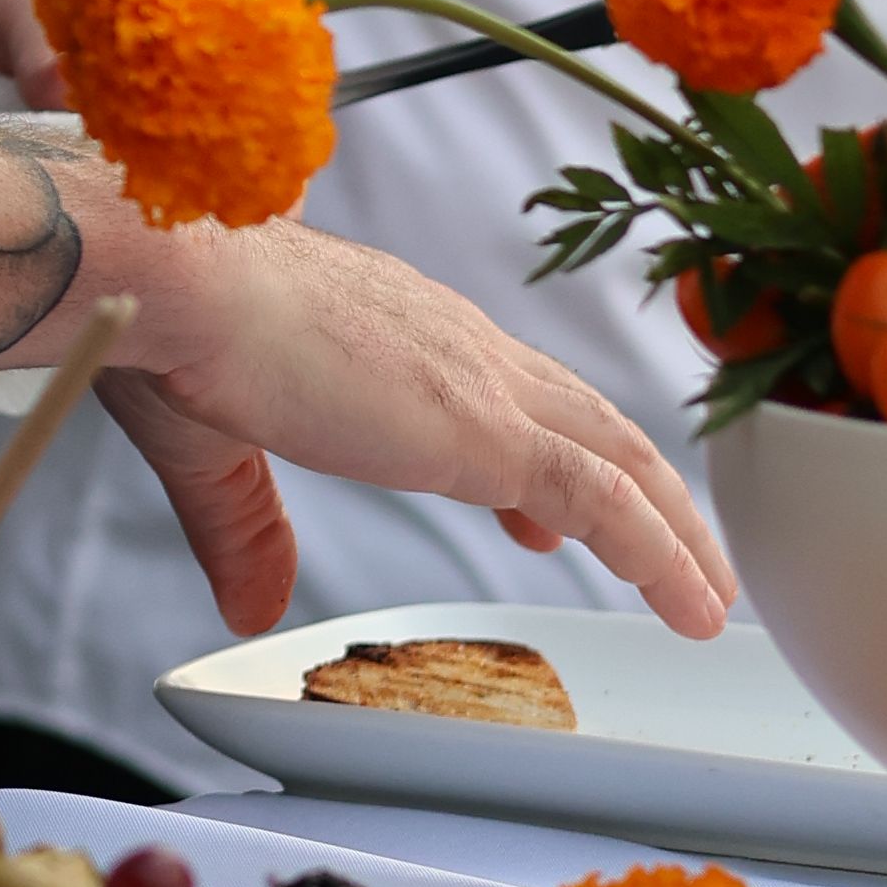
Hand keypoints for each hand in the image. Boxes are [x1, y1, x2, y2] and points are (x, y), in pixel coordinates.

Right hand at [96, 216, 733, 644]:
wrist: (179, 280)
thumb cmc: (177, 328)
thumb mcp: (214, 446)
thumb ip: (245, 529)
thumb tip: (250, 606)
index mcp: (396, 328)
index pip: (498, 389)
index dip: (538, 451)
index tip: (545, 514)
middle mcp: (457, 343)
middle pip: (582, 417)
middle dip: (637, 487)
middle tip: (674, 554)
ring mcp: (482, 385)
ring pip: (618, 457)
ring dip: (672, 529)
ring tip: (709, 595)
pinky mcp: (489, 433)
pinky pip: (607, 502)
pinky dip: (662, 555)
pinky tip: (692, 606)